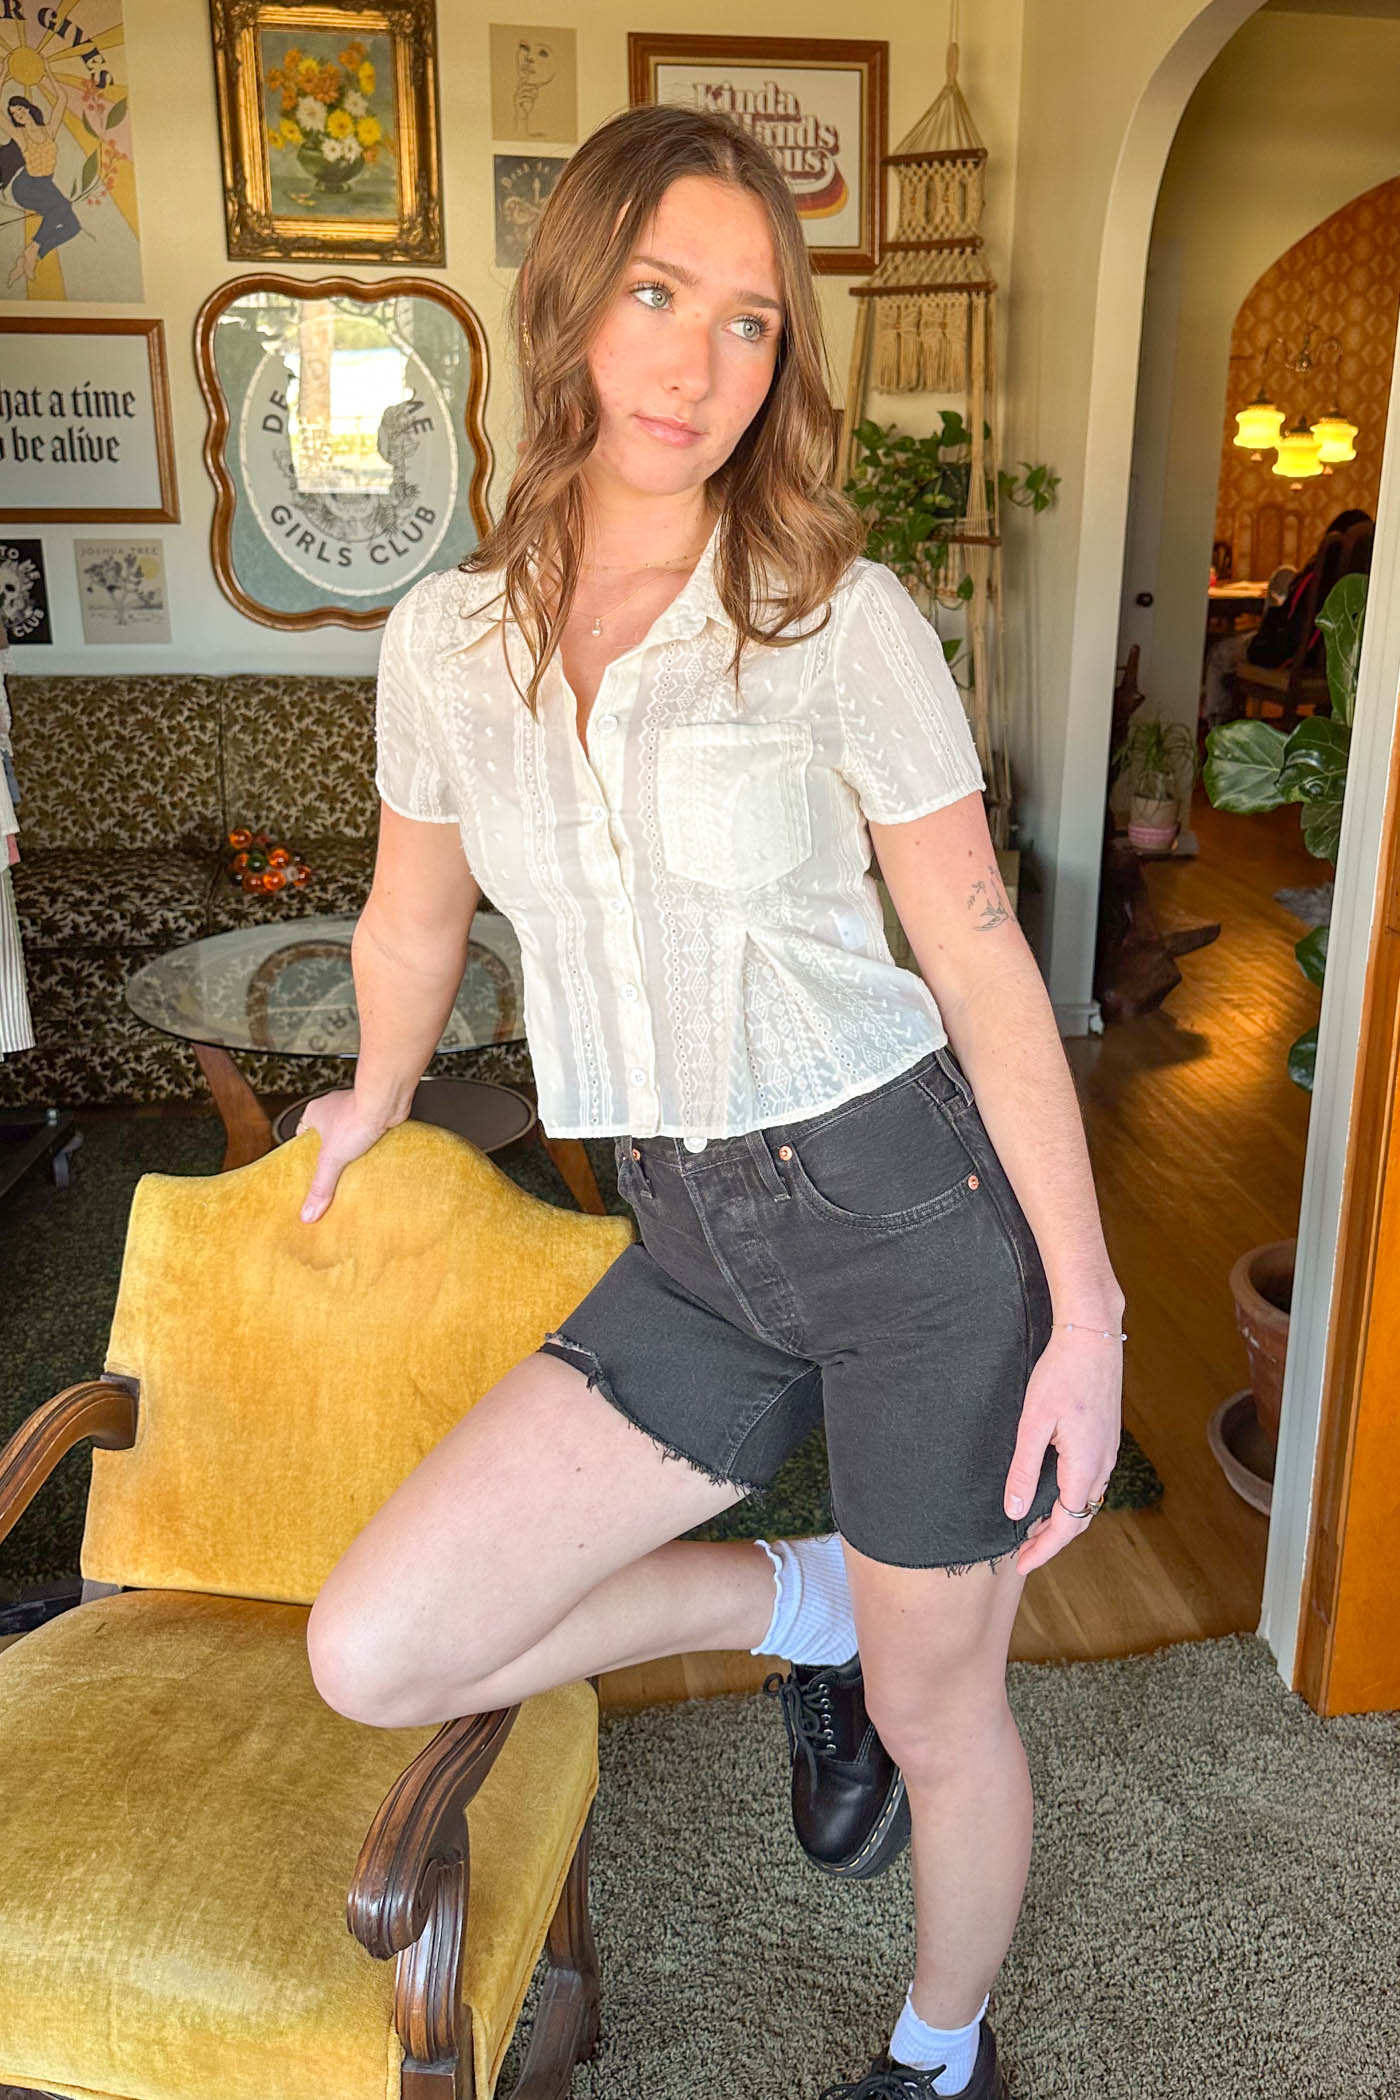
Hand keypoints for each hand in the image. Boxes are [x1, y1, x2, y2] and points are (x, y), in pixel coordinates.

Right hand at [293, 1089, 397, 1222]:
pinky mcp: (373, 1116)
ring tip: (353, 1172)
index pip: (303, 1139)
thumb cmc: (356, 1117)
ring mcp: (354, 1112)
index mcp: (314, 1113)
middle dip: (331, 1158)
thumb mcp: (331, 1159)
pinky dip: (369, 1148)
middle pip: (327, 1140)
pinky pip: (367, 1136)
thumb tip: (309, 1212)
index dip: (305, 1157)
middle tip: (332, 1177)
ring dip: (352, 1153)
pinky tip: (371, 1162)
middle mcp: (333, 1110)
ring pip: (348, 1138)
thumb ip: (320, 1186)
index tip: (308, 1173)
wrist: (386, 1103)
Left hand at [1002, 1327, 1122, 1575]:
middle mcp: (1103, 1464)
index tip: (1021, 1564)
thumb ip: (1025, 1470)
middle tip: (1024, 1552)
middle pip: (1081, 1517)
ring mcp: (1109, 1451)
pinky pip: (1092, 1482)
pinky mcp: (1107, 1438)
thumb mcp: (1033, 1423)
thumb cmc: (1061, 1374)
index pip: (1067, 1524)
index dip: (1044, 1549)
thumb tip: (1016, 1511)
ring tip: (1034, 1527)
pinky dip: (1074, 1499)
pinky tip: (1055, 1493)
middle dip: (1053, 1539)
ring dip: (1064, 1519)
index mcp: (1085, 1466)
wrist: (1093, 1338)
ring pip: (1088, 1501)